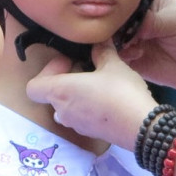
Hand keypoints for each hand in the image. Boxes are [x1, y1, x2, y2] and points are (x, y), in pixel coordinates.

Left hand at [25, 43, 158, 149]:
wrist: (142, 127)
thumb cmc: (121, 92)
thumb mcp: (113, 64)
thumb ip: (102, 51)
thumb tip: (99, 42)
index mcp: (60, 92)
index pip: (33, 87)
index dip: (47, 71)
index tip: (68, 62)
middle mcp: (62, 111)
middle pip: (52, 94)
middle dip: (66, 80)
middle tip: (86, 69)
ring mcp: (75, 125)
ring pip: (66, 107)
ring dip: (76, 95)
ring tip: (98, 84)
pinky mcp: (90, 133)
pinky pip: (81, 117)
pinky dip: (88, 107)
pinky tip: (108, 99)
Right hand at [118, 0, 175, 104]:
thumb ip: (153, 20)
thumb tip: (129, 23)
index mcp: (145, 1)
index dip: (118, 3)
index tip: (116, 9)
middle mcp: (132, 18)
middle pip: (112, 16)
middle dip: (114, 23)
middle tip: (125, 30)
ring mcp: (128, 38)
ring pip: (109, 36)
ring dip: (116, 40)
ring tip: (134, 44)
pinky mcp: (127, 58)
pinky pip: (113, 55)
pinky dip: (120, 54)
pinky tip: (137, 54)